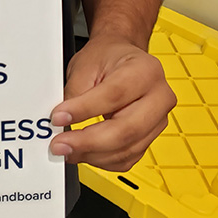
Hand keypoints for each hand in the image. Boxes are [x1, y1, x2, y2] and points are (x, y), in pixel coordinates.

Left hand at [49, 36, 174, 170]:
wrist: (122, 57)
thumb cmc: (107, 57)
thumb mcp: (85, 65)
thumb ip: (75, 94)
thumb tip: (61, 122)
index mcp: (145, 70)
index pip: (114, 95)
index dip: (84, 110)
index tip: (58, 117)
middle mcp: (159, 96)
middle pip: (126, 129)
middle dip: (89, 142)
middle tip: (61, 144)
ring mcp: (158, 120)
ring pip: (127, 149)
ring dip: (93, 155)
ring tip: (68, 150)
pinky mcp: (151, 137)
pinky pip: (128, 158)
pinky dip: (103, 160)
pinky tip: (84, 153)